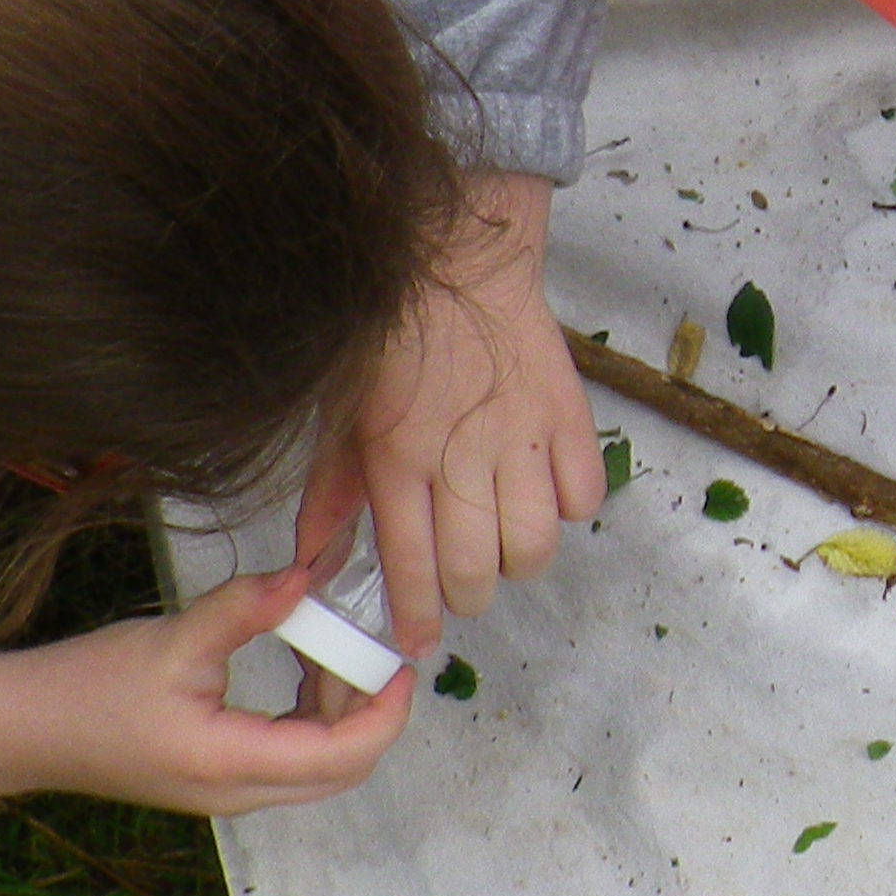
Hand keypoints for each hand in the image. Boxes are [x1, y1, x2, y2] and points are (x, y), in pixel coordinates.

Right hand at [0, 550, 418, 814]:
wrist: (23, 728)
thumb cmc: (87, 685)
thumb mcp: (171, 638)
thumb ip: (244, 610)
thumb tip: (306, 575)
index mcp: (231, 765)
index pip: (343, 755)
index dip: (386, 711)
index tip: (400, 660)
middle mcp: (238, 794)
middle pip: (342, 771)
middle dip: (373, 712)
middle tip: (374, 650)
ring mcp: (229, 794)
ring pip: (318, 768)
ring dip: (342, 714)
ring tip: (334, 647)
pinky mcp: (217, 780)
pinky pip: (289, 759)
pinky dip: (312, 718)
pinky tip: (302, 666)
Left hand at [301, 170, 604, 648]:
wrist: (455, 256)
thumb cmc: (387, 334)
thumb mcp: (338, 410)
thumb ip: (330, 488)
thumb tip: (312, 560)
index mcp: (398, 459)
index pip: (413, 569)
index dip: (416, 619)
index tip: (418, 639)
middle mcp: (462, 458)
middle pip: (478, 573)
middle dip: (465, 596)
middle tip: (458, 582)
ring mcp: (523, 439)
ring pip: (536, 548)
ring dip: (516, 558)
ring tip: (501, 539)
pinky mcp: (570, 418)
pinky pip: (582, 499)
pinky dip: (565, 508)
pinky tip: (540, 490)